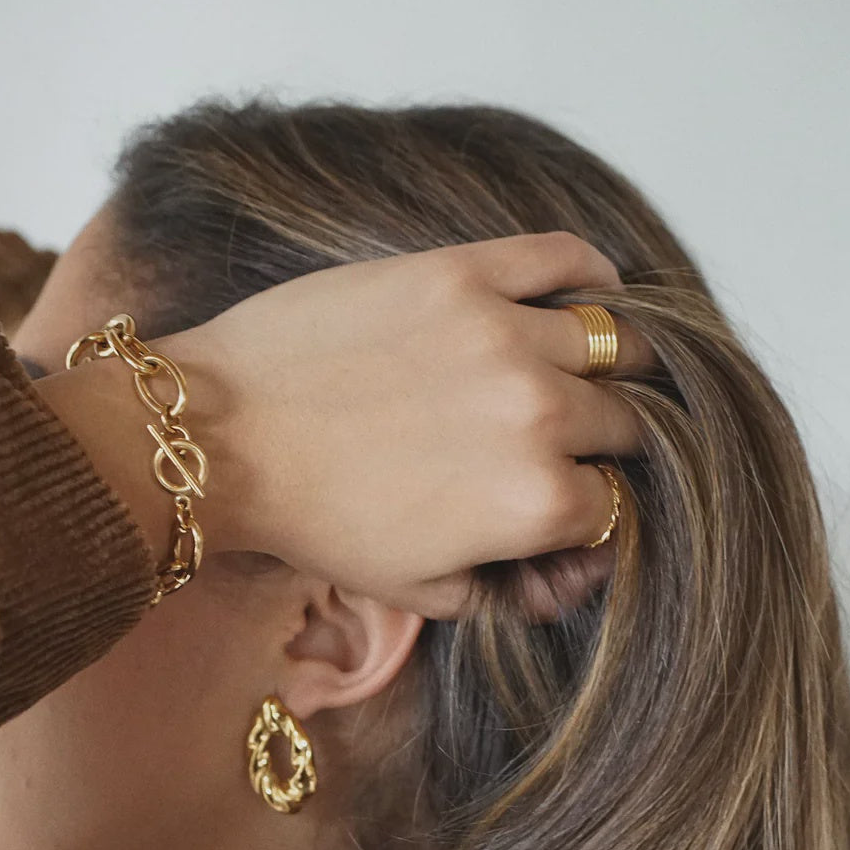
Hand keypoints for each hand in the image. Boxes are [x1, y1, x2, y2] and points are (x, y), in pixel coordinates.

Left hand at [158, 231, 653, 617]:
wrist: (225, 438)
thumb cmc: (317, 521)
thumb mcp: (422, 591)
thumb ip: (513, 594)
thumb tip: (571, 577)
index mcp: (535, 502)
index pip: (613, 506)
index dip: (590, 515)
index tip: (564, 505)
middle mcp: (541, 414)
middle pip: (624, 424)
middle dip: (603, 445)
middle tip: (565, 445)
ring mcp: (506, 333)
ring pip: (613, 342)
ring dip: (608, 366)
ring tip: (579, 373)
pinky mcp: (465, 273)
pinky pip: (565, 255)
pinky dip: (592, 272)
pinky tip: (589, 292)